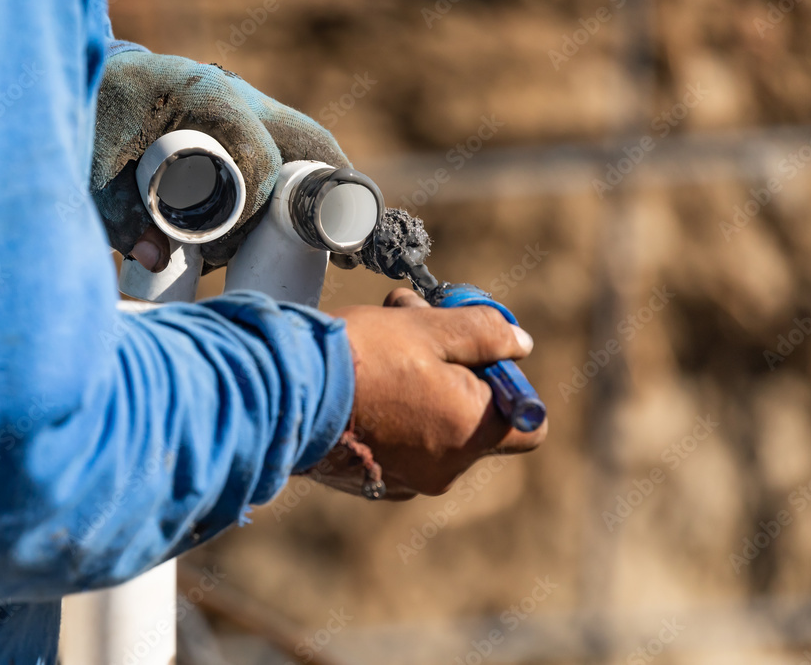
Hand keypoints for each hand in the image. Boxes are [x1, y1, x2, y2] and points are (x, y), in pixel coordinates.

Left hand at [90, 50, 350, 271]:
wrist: (86, 82)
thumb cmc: (89, 120)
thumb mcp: (94, 173)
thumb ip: (121, 218)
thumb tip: (157, 260)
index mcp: (209, 98)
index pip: (261, 162)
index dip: (251, 215)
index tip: (221, 254)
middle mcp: (238, 94)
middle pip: (309, 144)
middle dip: (328, 196)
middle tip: (342, 252)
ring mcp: (246, 103)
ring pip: (305, 144)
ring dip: (316, 192)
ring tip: (331, 247)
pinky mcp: (243, 118)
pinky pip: (289, 146)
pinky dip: (303, 180)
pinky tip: (307, 221)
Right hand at [310, 289, 546, 499]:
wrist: (282, 394)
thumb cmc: (361, 358)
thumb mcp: (430, 328)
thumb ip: (485, 334)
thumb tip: (520, 345)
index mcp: (471, 431)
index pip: (528, 425)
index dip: (512, 387)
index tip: (479, 356)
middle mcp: (446, 467)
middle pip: (475, 420)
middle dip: (455, 371)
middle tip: (422, 328)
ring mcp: (407, 479)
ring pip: (434, 427)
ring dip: (420, 386)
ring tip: (382, 342)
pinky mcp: (372, 482)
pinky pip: (401, 445)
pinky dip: (393, 416)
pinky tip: (362, 381)